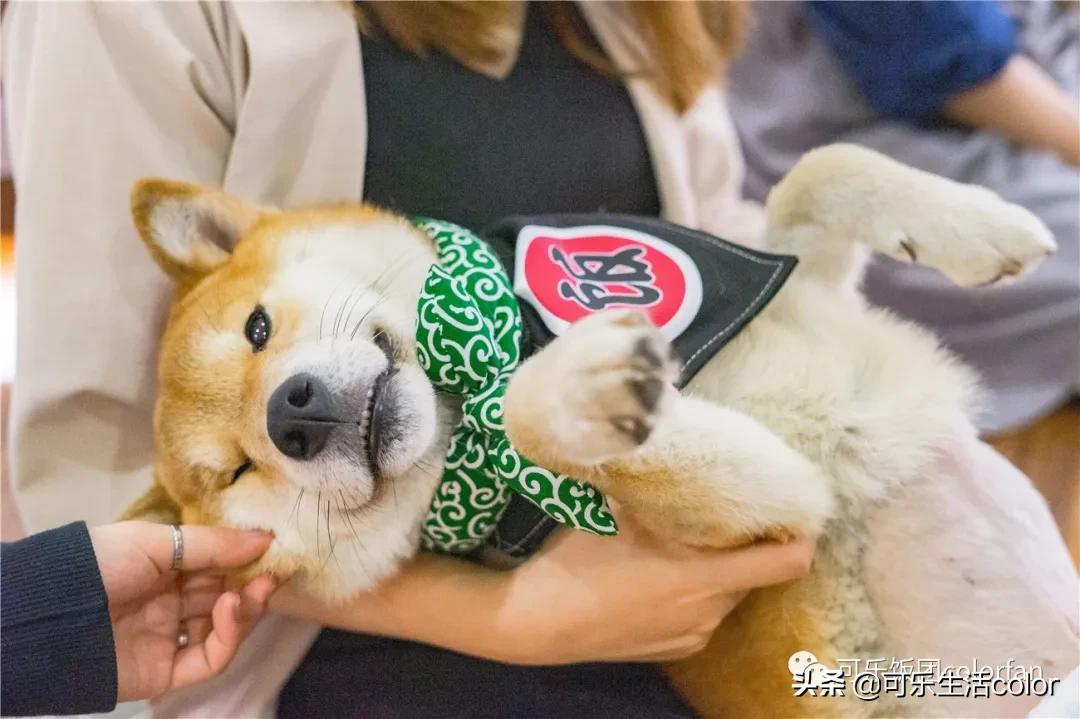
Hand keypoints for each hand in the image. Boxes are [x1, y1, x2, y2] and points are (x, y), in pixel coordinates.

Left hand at [89, 521, 274, 701]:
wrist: (53, 616)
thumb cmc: (102, 564)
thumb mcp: (156, 542)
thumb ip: (213, 545)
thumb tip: (267, 539)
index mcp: (162, 569)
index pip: (215, 566)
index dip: (245, 560)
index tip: (275, 551)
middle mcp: (167, 604)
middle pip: (223, 597)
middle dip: (251, 584)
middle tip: (274, 573)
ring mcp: (167, 639)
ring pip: (222, 630)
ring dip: (245, 610)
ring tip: (252, 592)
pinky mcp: (165, 673)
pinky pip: (208, 660)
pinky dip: (228, 638)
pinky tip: (231, 611)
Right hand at [494, 512, 814, 663]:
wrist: (538, 623)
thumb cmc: (578, 561)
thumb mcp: (616, 514)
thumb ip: (654, 489)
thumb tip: (672, 447)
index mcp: (705, 577)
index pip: (787, 562)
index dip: (797, 534)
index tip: (789, 510)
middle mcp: (711, 611)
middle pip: (755, 573)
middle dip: (746, 546)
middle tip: (722, 517)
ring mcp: (696, 635)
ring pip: (727, 594)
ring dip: (718, 571)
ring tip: (684, 548)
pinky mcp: (677, 651)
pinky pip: (704, 615)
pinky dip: (696, 596)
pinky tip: (658, 582)